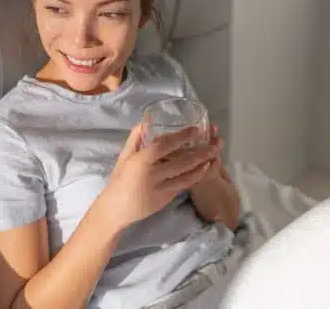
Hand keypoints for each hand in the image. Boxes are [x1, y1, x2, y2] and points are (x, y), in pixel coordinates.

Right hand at [101, 124, 218, 229]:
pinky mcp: (165, 199)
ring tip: (214, 155)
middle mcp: (151, 175)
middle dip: (201, 153)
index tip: (195, 130)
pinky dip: (195, 176)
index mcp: (139, 161)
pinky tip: (204, 169)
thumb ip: (135, 138)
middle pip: (181, 162)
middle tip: (215, 144)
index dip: (181, 137)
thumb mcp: (124, 157)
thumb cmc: (119, 179)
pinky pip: (183, 185)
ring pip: (186, 176)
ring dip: (203, 165)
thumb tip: (147, 121)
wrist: (114, 209)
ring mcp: (159, 188)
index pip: (164, 145)